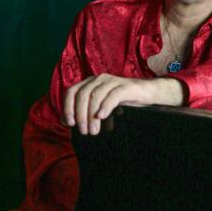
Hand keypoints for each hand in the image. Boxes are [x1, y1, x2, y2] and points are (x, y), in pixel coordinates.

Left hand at [62, 74, 183, 134]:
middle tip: (85, 131)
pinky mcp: (126, 86)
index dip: (68, 107)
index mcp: (91, 82)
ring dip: (92, 115)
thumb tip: (64, 121)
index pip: (72, 91)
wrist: (147, 94)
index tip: (69, 124)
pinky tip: (103, 117)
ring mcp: (113, 81)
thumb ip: (84, 110)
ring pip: (95, 96)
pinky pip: (113, 95)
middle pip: (83, 94)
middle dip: (81, 115)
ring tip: (94, 131)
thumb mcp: (100, 106)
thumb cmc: (123, 101)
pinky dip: (106, 107)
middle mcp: (100, 79)